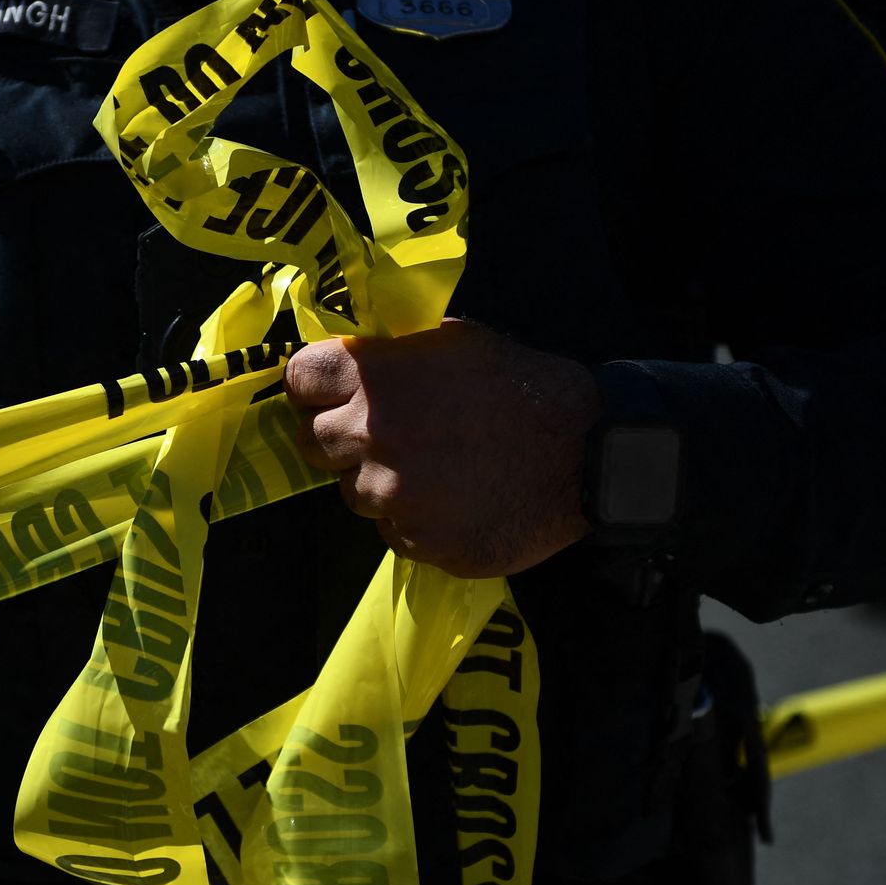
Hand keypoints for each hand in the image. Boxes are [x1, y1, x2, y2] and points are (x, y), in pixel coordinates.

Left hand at [285, 318, 602, 577]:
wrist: (587, 451)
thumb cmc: (520, 384)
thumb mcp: (452, 341)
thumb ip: (391, 353)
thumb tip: (349, 359)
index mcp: (370, 377)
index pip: (299, 380)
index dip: (314, 388)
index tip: (329, 395)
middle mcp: (368, 437)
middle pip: (311, 443)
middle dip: (339, 439)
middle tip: (385, 435)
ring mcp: (392, 497)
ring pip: (354, 494)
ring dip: (381, 483)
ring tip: (435, 468)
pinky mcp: (419, 543)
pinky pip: (395, 533)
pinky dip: (416, 521)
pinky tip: (457, 500)